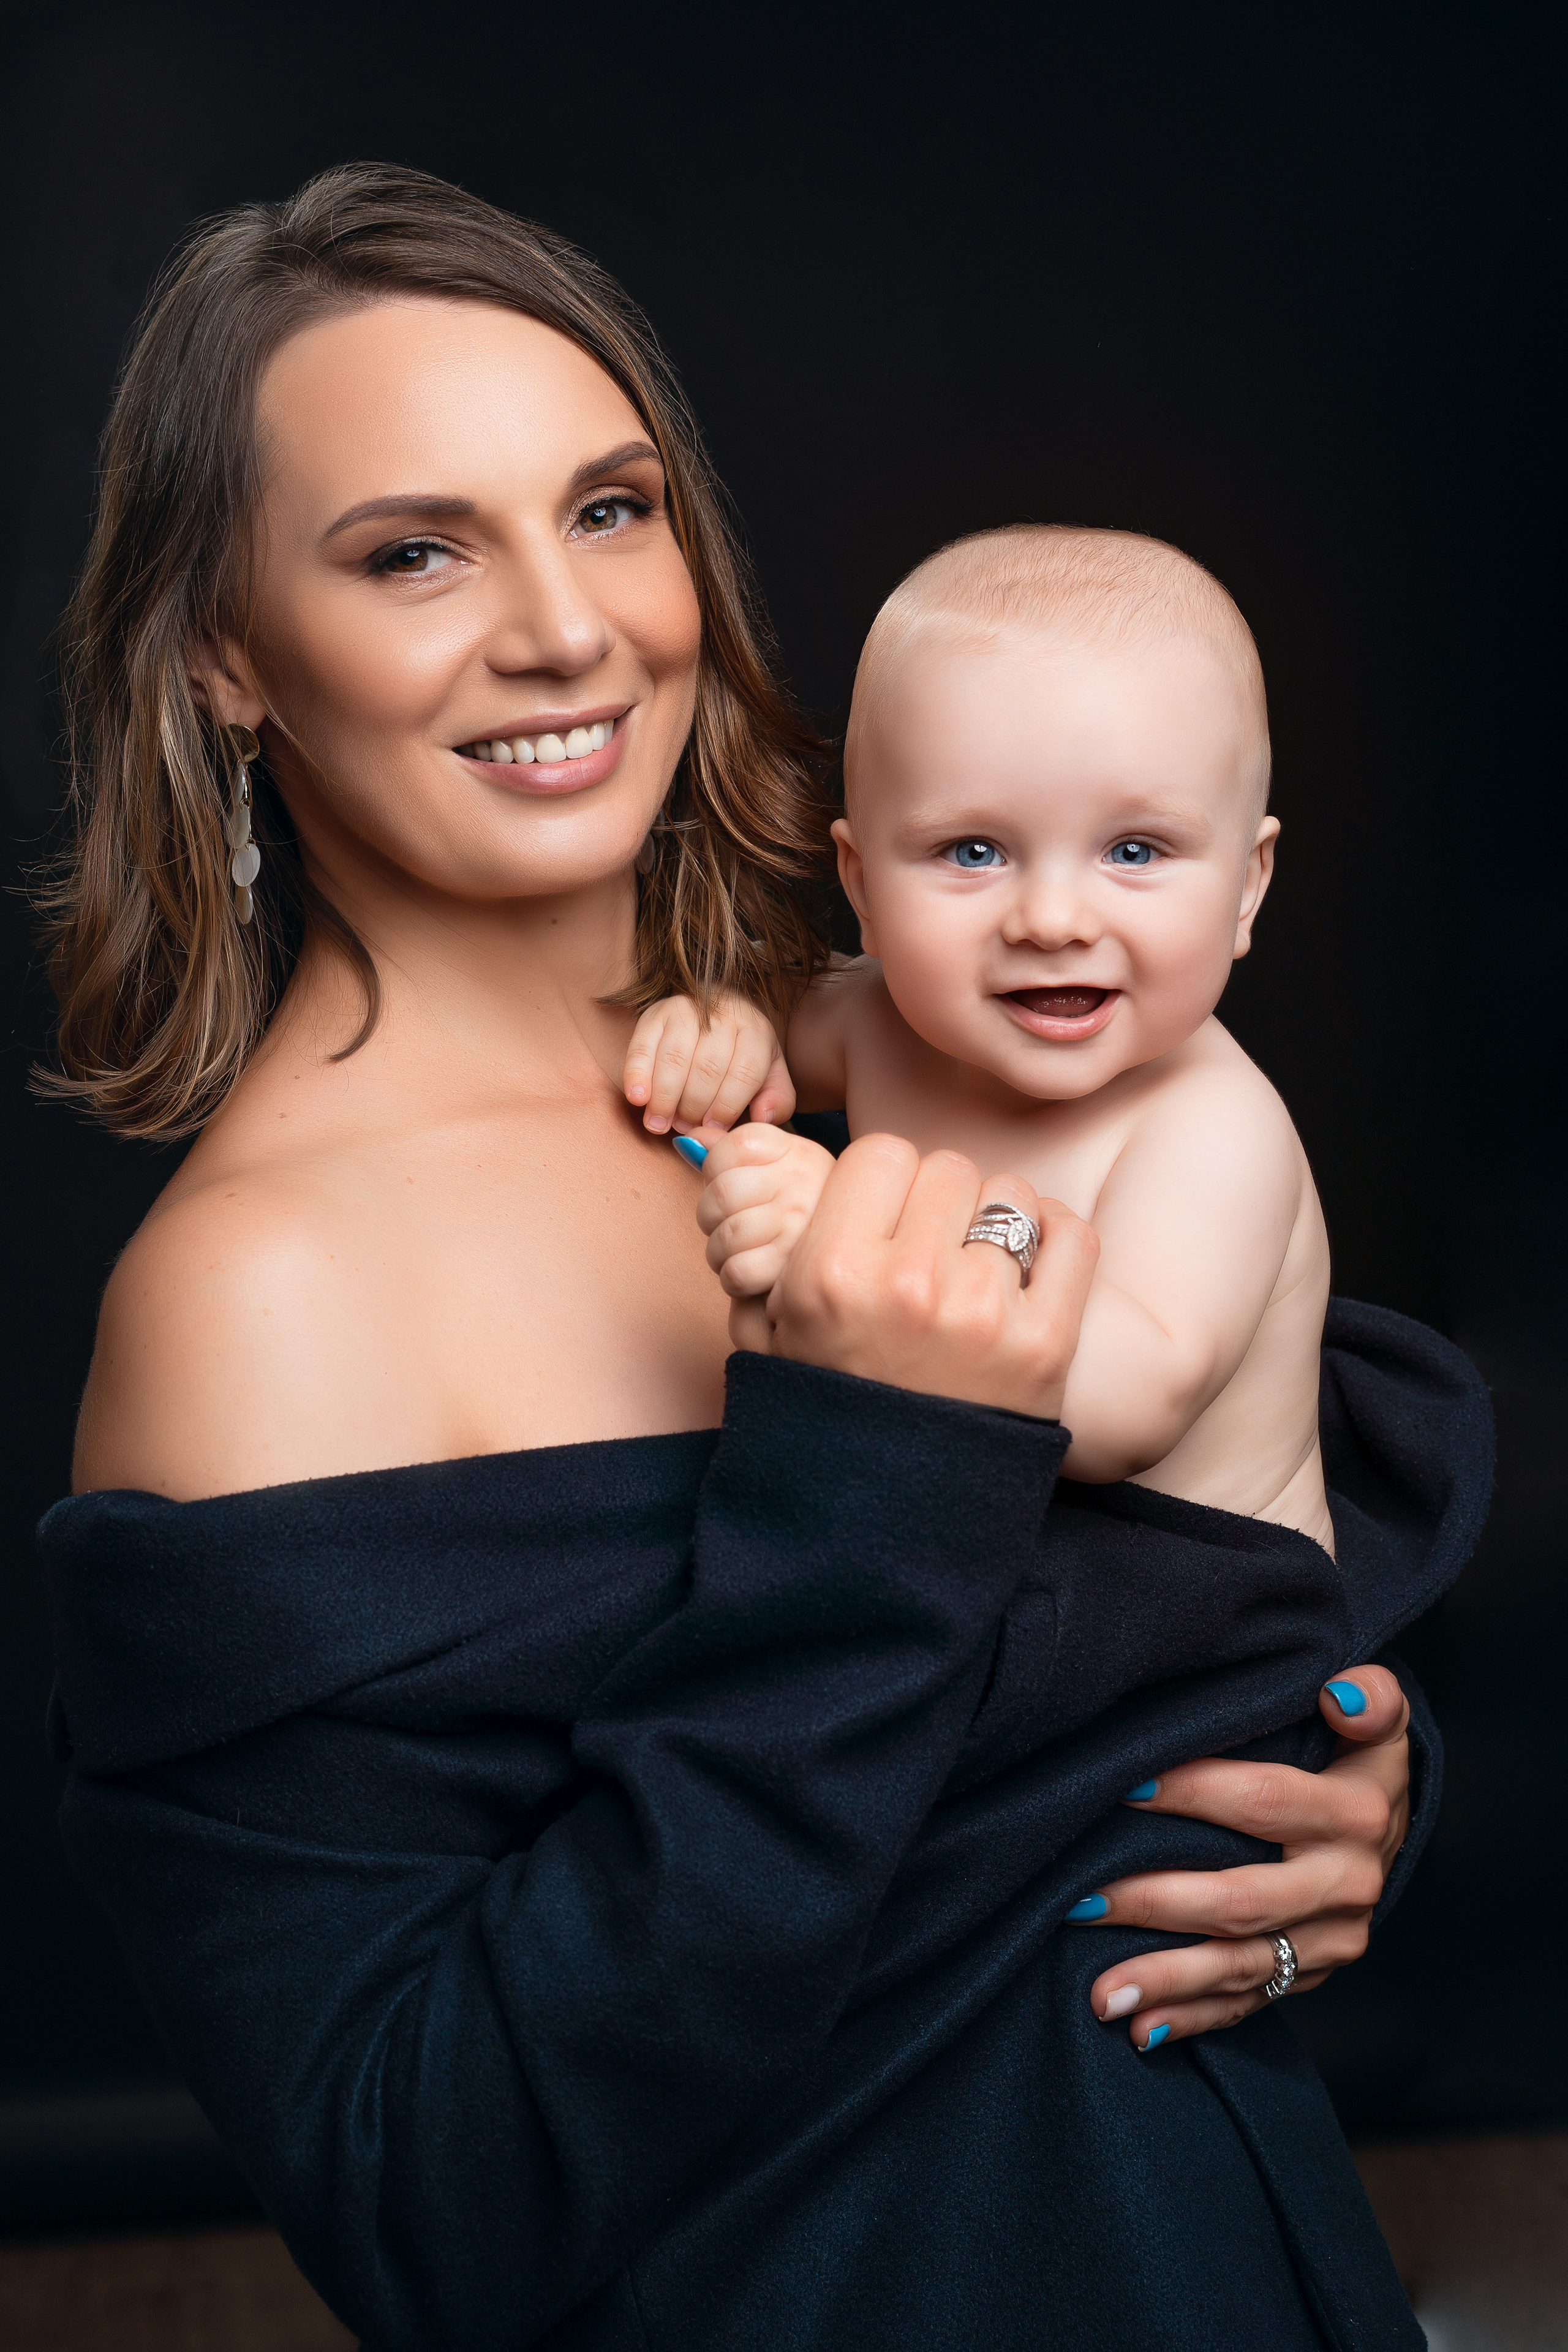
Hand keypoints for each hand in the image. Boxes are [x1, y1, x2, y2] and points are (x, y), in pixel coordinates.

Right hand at [624, 994, 793, 1134]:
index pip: (745, 1071)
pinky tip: (638, 1099)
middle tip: (685, 1128)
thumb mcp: (770, 1074)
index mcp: (755, 1030)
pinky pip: (642, 1045)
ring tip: (659, 1124)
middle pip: (708, 1067)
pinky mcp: (654, 1013)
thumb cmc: (741, 1055)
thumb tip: (764, 1118)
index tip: (714, 1128)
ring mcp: (686, 1009)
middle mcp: (722, 1014)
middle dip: (695, 1106)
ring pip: (675, 1058)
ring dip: (665, 1097)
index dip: (728, 1106)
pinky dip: (637, 1074)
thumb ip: (777, 1098)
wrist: (713, 1013)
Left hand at [695, 1125, 837, 1304]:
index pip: (729, 1148)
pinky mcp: (793, 1266)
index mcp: (794, 1149)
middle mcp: (803, 1180)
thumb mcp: (773, 1166)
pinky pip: (737, 1272)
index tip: (729, 1186)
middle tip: (726, 1226)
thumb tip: (686, 1142)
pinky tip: (748, 1272)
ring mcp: (801, 1222)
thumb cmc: (797, 1207)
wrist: (846, 1252)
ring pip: (726, 1236)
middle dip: (710, 1217)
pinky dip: (732, 1278)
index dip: (714, 1172)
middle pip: (721, 1194)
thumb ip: (727, 1149)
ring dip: (719, 1253)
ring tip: (737, 1251)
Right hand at [754, 1133, 1098, 1417]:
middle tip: (934, 1245)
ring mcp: (982, 1314)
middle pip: (948, 1168)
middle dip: (940, 1200)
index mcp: (831, 1274)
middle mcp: (908, 1285)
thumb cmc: (829, 1418)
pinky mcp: (1045, 1345)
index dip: (884, 1178)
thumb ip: (768, 1259)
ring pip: (1012, 1196)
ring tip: (978, 1268)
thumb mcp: (769, 1339)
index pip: (880, 1153)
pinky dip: (1057, 1238)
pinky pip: (1071, 1238)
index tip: (888, 1214)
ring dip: (997, 1221)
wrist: (888, 1523)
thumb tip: (786, 1183)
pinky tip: (1033, 1263)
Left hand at [1080, 1666, 1411, 2047]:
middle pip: (1243, 1899)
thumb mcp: (1376, 1717)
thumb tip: (1338, 1692)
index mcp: (1357, 1813)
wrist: (1391, 1823)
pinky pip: (1248, 2002)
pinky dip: (1193, 2017)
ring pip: (1240, 1965)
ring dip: (1166, 1979)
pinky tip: (1140, 2028)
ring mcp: (1331, 1939)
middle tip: (1080, 1899)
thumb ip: (1368, 1697)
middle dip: (1157, 1900)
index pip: (1265, 1801)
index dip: (1193, 1792)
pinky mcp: (1311, 1974)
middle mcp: (1347, 1883)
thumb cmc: (1355, 1753)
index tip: (1121, 1786)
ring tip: (1100, 1992)